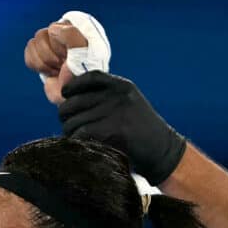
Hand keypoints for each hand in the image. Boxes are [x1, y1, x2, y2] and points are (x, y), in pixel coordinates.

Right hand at [25, 22, 87, 103]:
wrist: (76, 93)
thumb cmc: (83, 71)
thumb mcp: (83, 48)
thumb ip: (69, 32)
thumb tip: (51, 30)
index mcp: (76, 28)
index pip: (54, 26)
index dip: (59, 42)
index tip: (71, 53)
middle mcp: (63, 35)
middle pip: (41, 35)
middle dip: (50, 54)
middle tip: (63, 63)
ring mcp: (51, 47)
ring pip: (32, 44)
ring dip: (44, 61)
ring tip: (57, 69)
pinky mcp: (42, 59)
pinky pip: (28, 54)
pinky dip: (36, 65)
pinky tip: (49, 72)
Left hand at [58, 72, 186, 184]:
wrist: (162, 150)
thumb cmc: (139, 130)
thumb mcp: (126, 104)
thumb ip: (104, 97)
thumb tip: (67, 99)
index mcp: (122, 86)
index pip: (89, 77)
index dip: (72, 86)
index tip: (65, 95)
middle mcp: (118, 96)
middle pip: (74, 102)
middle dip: (65, 116)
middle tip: (68, 125)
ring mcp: (116, 112)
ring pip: (74, 121)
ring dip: (69, 132)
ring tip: (75, 137)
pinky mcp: (114, 130)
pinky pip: (81, 134)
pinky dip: (75, 141)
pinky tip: (80, 144)